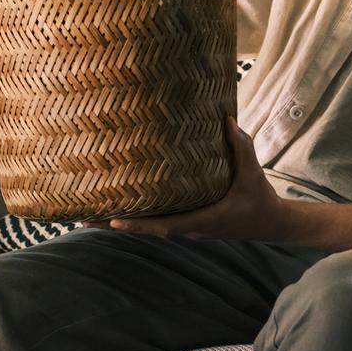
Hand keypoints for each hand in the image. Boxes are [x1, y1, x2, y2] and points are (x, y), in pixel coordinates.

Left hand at [84, 116, 285, 240]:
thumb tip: (226, 120)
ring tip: (86, 212)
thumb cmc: (260, 197)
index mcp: (202, 220)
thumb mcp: (253, 172)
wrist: (269, 223)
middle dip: (113, 224)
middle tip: (81, 216)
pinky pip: (155, 222)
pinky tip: (116, 208)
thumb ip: (240, 146)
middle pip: (146, 230)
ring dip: (117, 222)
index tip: (115, 220)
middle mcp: (190, 228)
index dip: (140, 225)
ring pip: (147, 228)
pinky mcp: (187, 223)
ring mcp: (186, 227)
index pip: (165, 226)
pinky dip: (134, 217)